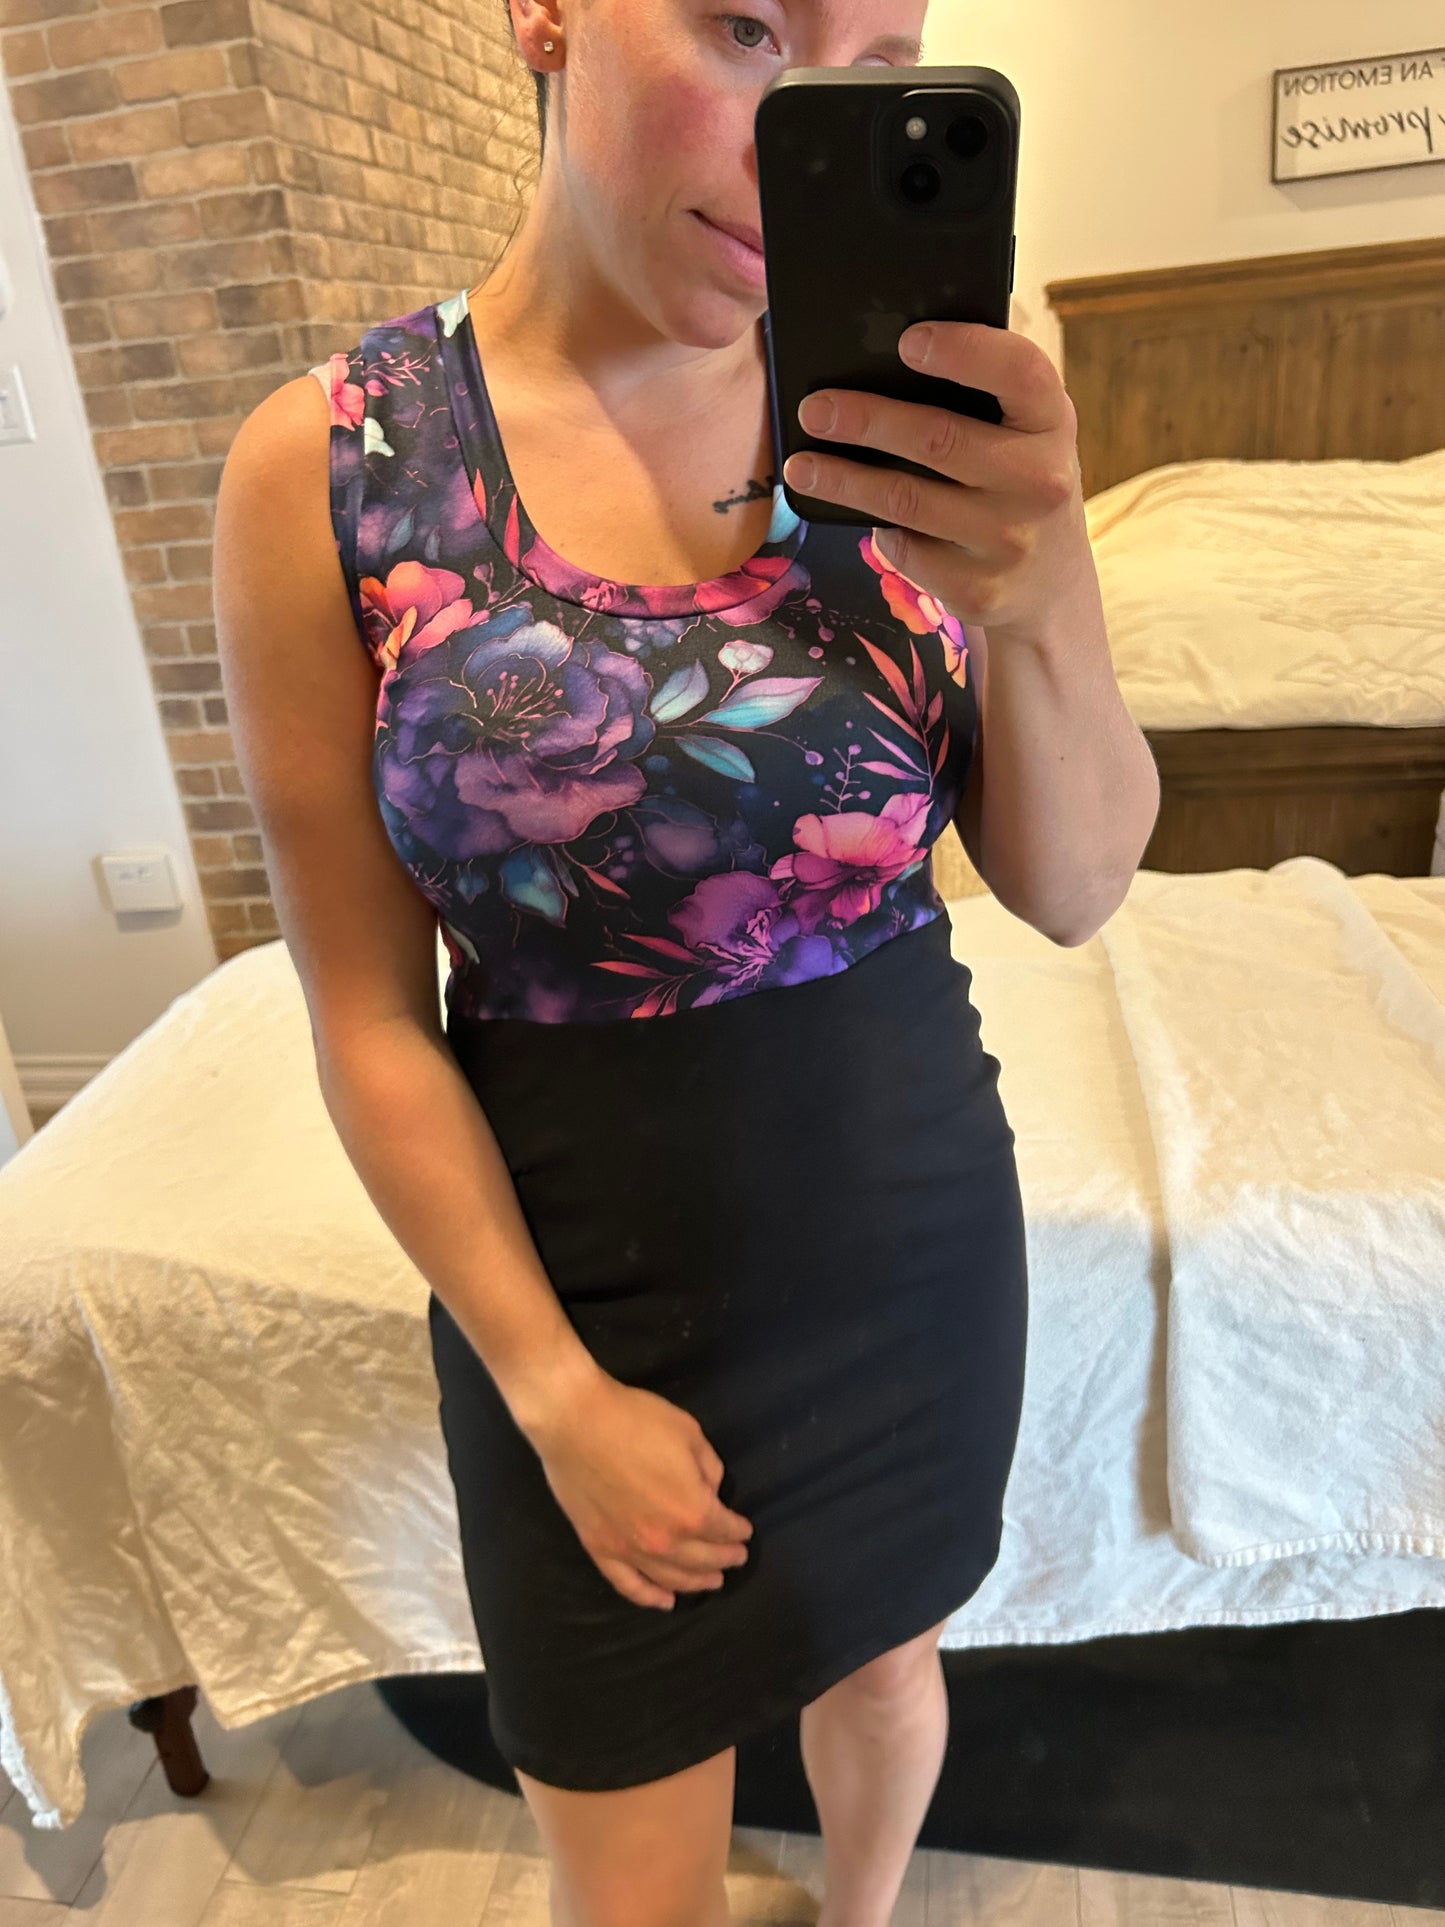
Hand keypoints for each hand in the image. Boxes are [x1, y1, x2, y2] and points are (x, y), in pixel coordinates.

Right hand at [531, 1369, 753, 1611]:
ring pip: (670, 1578)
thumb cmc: (636, 1420)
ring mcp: (629, 1550)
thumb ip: (709, 1468)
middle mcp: (665, 1540)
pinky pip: (628, 1584)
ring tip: (712, 1582)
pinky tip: (665, 1602)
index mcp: (692, 1510)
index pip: (724, 1529)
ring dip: (695, 1583)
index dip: (738, 1530)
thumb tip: (710, 1491)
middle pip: (703, 1559)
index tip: (744, 1531)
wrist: (576, 1421)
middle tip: (736, 1558)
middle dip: (724, 1558)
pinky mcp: (599, 1549)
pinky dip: (649, 1597)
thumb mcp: (689, 1433)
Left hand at [782, 321, 1092, 642]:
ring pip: (906, 500)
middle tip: (813, 410)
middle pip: (939, 439)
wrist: (1051, 584)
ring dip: (843, 479)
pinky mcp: (979, 589)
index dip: (964, 351)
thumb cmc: (1017, 482)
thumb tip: (877, 366)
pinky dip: (878, 530)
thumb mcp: (1024, 433)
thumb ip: (981, 399)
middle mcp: (1041, 481)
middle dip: (866, 420)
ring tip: (801, 466)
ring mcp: (1010, 540)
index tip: (907, 340)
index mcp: (1052, 422)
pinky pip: (905, 550)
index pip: (1019, 371)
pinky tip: (864, 516)